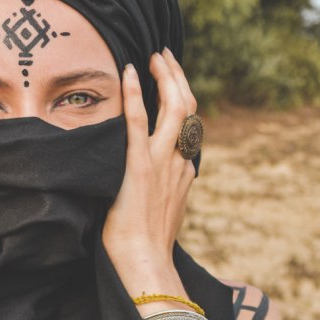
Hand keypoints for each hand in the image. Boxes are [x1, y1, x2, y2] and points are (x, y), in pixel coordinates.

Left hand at [101, 48, 196, 293]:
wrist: (145, 263)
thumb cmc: (145, 247)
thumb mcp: (162, 214)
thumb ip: (163, 192)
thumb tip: (152, 185)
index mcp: (185, 172)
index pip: (189, 128)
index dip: (182, 101)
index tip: (172, 84)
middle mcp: (180, 162)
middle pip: (189, 108)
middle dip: (178, 78)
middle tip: (165, 57)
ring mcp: (162, 162)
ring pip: (175, 107)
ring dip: (166, 76)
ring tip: (155, 56)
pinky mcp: (139, 166)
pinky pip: (137, 121)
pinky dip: (134, 93)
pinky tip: (129, 72)